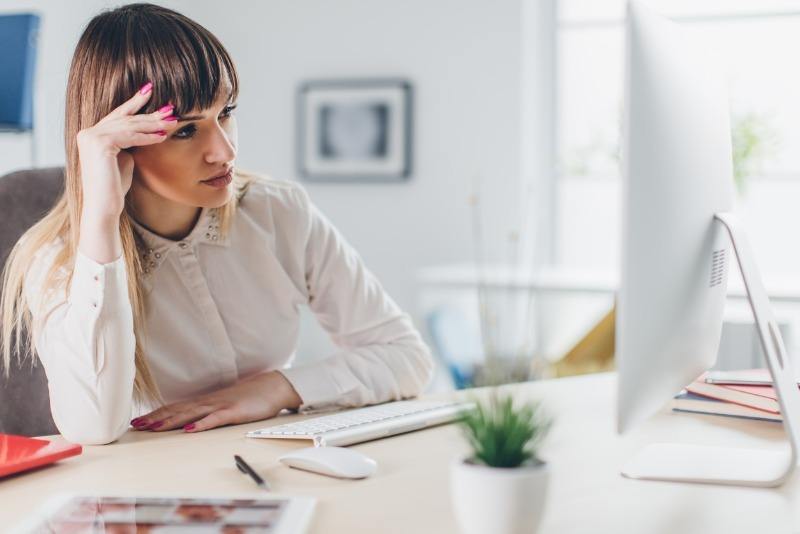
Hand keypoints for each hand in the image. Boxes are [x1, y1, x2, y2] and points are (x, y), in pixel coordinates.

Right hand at [76, 81, 178, 220]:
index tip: (149, 91)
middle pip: (125, 119)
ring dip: (153, 124)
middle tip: (170, 108)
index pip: (117, 115)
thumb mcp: (123, 158)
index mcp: (91, 134)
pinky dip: (147, 137)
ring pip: (129, 126)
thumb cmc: (115, 186)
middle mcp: (87, 133)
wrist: (104, 206)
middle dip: (150, 113)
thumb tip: (143, 133)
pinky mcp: (99, 144)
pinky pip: (129, 137)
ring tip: (172, 121)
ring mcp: (91, 137)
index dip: (134, 102)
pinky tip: (162, 136)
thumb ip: (128, 143)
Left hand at [130, 371, 302, 432]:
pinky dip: (201, 424)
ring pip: (191, 413)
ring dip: (171, 421)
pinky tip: (189, 430)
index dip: (156, 414)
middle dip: (156, 418)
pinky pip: (215, 419)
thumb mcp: (226, 403)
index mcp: (206, 401)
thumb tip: (192, 420)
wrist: (274, 386)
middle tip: (136, 426)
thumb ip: (210, 410)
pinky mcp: (235, 411)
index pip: (176, 407)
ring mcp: (221, 405)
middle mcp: (209, 402)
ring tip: (153, 428)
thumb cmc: (251, 396)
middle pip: (178, 410)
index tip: (138, 421)